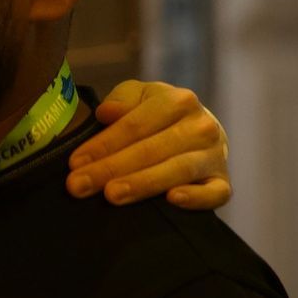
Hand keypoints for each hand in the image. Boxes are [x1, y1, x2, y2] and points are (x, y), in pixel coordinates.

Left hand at [66, 80, 229, 208]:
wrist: (195, 130)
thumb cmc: (156, 114)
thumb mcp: (137, 96)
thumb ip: (122, 99)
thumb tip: (107, 113)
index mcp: (179, 101)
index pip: (135, 125)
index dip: (103, 144)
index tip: (74, 162)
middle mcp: (201, 126)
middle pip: (150, 149)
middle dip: (110, 168)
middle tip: (78, 185)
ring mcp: (215, 155)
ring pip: (177, 170)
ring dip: (142, 184)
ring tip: (111, 195)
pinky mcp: (223, 181)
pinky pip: (216, 193)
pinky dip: (197, 198)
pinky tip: (171, 200)